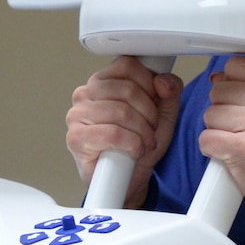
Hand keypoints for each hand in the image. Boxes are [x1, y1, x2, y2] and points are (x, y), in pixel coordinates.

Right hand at [66, 58, 183, 207]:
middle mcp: (86, 94)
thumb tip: (163, 81)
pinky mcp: (76, 138)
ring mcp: (77, 115)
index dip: (149, 83)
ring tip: (145, 142)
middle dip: (148, 112)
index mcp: (104, 82)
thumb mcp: (163, 114)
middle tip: (151, 128)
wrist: (128, 179)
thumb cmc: (138, 144)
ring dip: (141, 131)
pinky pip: (112, 133)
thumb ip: (169, 92)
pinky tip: (134, 150)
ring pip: (120, 111)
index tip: (155, 102)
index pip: (127, 65)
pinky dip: (131, 143)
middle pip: (126, 89)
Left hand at [198, 56, 244, 219]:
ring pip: (209, 115)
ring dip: (218, 131)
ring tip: (241, 142)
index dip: (230, 84)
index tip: (239, 100)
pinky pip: (205, 139)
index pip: (235, 66)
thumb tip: (218, 77)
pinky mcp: (242, 148)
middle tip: (244, 128)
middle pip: (217, 91)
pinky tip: (232, 155)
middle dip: (223, 111)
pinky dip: (212, 150)